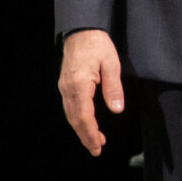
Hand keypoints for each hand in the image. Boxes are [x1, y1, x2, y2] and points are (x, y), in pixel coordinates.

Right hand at [59, 29, 124, 154]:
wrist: (81, 30)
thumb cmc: (97, 44)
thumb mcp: (111, 63)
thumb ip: (113, 87)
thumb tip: (117, 109)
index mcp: (80, 85)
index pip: (84, 116)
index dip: (91, 134)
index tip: (98, 146)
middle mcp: (68, 89)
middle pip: (75, 119)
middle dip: (85, 136)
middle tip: (96, 150)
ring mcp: (64, 87)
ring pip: (71, 114)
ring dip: (81, 129)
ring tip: (94, 140)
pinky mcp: (65, 84)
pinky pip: (70, 107)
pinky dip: (77, 119)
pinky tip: (85, 123)